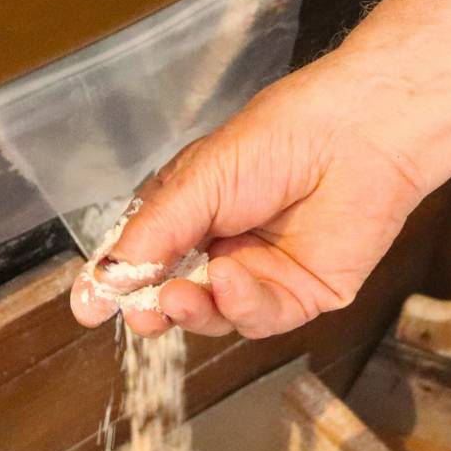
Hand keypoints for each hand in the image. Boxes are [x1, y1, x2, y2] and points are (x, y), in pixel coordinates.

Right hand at [69, 47, 435, 338]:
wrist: (360, 133)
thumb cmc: (279, 138)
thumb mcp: (195, 183)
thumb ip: (146, 240)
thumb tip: (93, 290)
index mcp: (192, 216)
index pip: (144, 260)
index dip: (118, 284)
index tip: (90, 307)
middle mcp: (223, 250)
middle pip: (176, 298)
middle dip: (156, 308)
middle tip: (144, 312)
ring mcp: (263, 277)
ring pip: (215, 317)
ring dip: (195, 309)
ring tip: (182, 295)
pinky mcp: (303, 297)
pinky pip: (260, 317)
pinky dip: (240, 304)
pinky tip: (231, 280)